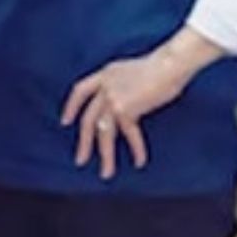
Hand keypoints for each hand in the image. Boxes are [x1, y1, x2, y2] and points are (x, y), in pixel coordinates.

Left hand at [60, 51, 193, 179]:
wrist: (170, 64)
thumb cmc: (163, 65)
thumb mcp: (133, 71)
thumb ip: (123, 84)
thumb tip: (127, 102)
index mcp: (106, 73)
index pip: (80, 90)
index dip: (72, 107)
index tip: (66, 121)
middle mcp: (105, 86)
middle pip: (88, 119)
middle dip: (84, 142)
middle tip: (81, 160)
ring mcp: (112, 99)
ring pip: (103, 133)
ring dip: (105, 155)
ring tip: (106, 173)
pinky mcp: (125, 110)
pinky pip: (129, 134)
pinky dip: (136, 149)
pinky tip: (139, 161)